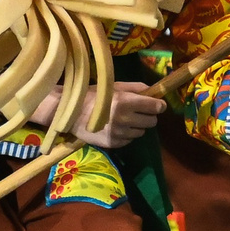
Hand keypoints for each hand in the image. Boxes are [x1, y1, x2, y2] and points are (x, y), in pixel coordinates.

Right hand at [44, 83, 162, 148]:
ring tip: (124, 119)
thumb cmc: (93, 96)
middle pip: (152, 121)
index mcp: (126, 102)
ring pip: (141, 132)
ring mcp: (119, 134)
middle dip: (148, 115)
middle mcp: (125, 119)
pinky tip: (116, 127)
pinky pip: (130, 140)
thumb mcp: (114, 86)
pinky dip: (127, 135)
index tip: (157, 104)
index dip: (158, 105)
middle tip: (139, 111)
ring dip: (137, 126)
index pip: (155, 107)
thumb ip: (136, 88)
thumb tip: (153, 92)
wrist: (70, 113)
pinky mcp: (113, 144)